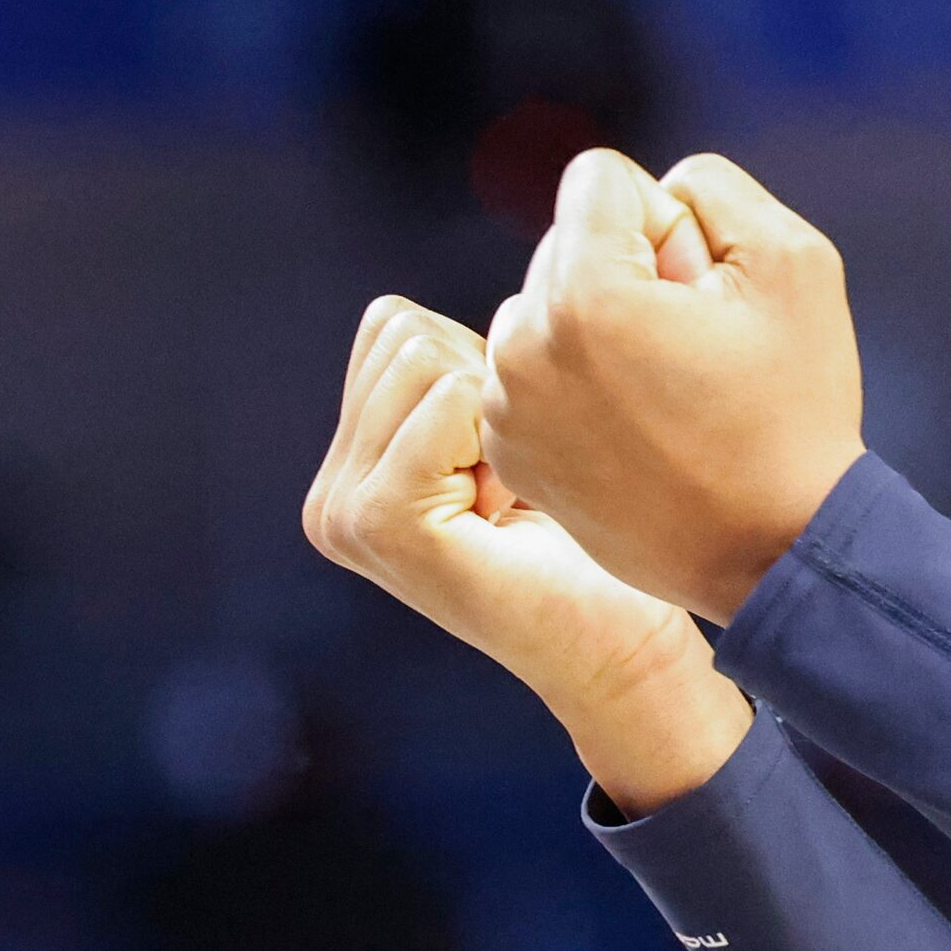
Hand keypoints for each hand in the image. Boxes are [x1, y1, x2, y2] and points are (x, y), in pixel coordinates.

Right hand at [304, 298, 752, 813]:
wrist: (622, 644)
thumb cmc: (589, 536)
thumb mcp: (508, 435)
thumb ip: (451, 375)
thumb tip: (397, 306)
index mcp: (348, 472)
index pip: (393, 325)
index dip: (482, 372)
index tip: (511, 459)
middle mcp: (328, 496)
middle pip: (405, 334)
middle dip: (487, 389)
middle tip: (515, 481)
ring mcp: (342, 513)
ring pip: (429, 357)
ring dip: (499, 416)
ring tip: (513, 497)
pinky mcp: (379, 523)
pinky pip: (451, 400)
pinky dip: (502, 437)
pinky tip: (511, 509)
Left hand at [482, 149, 867, 623]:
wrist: (776, 548)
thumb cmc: (795, 408)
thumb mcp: (794, 259)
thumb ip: (714, 190)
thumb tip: (655, 199)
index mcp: (585, 294)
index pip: (599, 179)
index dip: (670, 222)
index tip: (704, 293)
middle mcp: (523, 347)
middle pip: (567, 243)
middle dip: (629, 273)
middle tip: (694, 349)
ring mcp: (507, 407)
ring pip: (545, 306)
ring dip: (599, 327)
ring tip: (667, 390)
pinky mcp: (511, 451)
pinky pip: (533, 370)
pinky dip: (579, 382)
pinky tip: (639, 427)